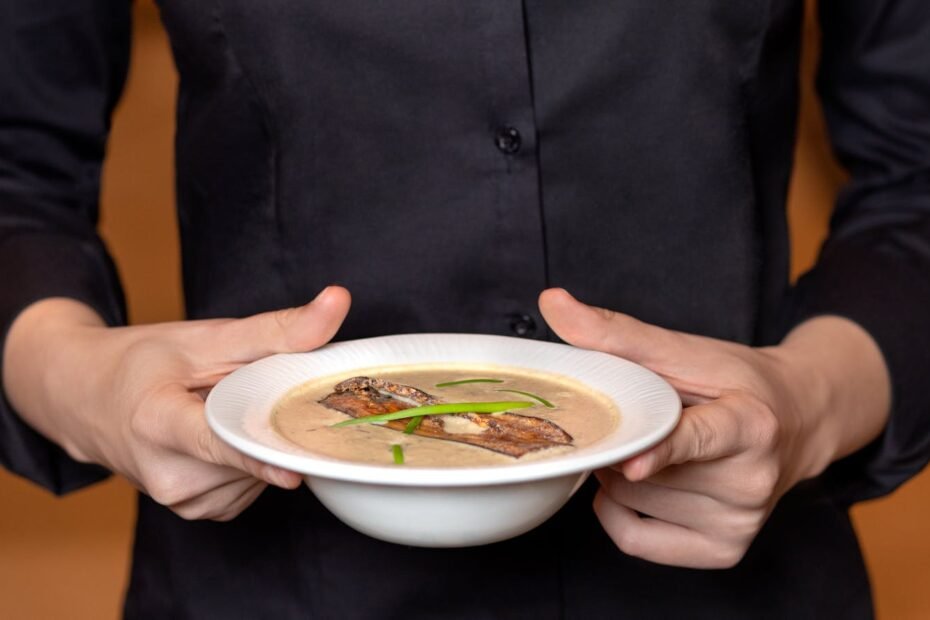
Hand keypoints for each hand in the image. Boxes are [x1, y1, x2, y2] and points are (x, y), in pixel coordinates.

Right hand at [3, 286, 350, 520]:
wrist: (84, 399)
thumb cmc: (140, 363)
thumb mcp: (205, 337)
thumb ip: (275, 329)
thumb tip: (338, 302)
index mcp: (156, 424)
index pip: (216, 444)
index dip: (258, 457)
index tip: (294, 470)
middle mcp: (169, 475)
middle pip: (254, 453)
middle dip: (275, 421)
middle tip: (256, 388)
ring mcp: (185, 501)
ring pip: (261, 471)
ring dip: (263, 438)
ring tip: (229, 410)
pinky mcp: (201, 511)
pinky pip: (253, 483)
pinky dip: (254, 457)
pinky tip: (230, 432)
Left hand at [539, 288, 888, 567]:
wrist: (798, 420)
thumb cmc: (735, 381)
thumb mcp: (686, 350)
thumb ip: (618, 332)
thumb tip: (552, 301)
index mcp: (752, 423)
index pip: (701, 439)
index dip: (664, 450)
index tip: (634, 461)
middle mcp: (753, 480)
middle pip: (644, 470)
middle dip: (623, 440)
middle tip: (645, 418)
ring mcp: (740, 522)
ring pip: (631, 500)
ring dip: (620, 471)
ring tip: (654, 445)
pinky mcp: (725, 551)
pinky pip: (635, 540)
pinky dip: (617, 509)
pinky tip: (637, 481)